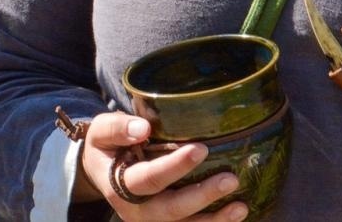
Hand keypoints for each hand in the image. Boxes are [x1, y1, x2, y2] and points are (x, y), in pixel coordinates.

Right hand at [78, 113, 246, 219]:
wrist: (100, 172)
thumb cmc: (106, 146)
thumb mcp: (102, 131)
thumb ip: (118, 128)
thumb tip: (143, 128)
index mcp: (119, 186)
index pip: (149, 179)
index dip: (175, 166)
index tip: (201, 149)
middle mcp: (135, 211)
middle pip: (171, 209)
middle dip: (202, 196)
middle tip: (231, 179)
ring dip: (214, 219)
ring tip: (241, 206)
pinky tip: (235, 215)